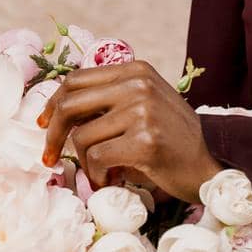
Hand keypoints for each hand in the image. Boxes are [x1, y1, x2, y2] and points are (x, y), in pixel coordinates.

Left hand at [37, 59, 224, 203]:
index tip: (44, 124)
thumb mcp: (145, 103)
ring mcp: (143, 111)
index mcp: (135, 71)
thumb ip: (111, 98)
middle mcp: (138, 85)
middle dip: (52, 134)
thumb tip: (59, 110)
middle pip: (70, 104)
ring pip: (82, 137)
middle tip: (49, 157)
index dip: (53, 103)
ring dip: (85, 162)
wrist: (208, 165)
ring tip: (102, 172)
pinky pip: (98, 158)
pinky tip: (111, 180)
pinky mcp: (145, 141)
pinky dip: (98, 175)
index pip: (76, 79)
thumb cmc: (171, 138)